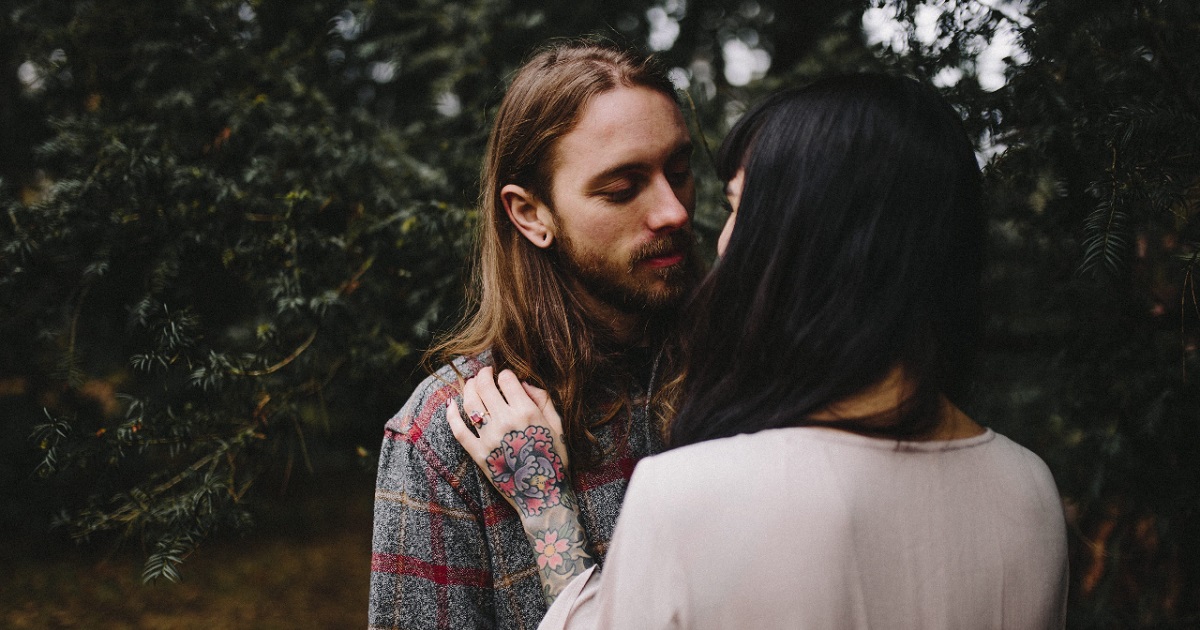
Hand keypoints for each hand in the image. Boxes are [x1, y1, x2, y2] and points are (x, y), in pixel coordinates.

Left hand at [446, 366, 594, 603]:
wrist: (541, 497)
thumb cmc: (553, 460)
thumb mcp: (558, 426)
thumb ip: (543, 400)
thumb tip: (523, 383)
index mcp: (527, 413)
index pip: (507, 380)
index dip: (505, 374)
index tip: (505, 377)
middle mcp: (505, 422)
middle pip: (485, 386)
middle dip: (484, 375)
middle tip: (484, 373)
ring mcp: (488, 438)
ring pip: (470, 403)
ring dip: (468, 388)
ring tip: (471, 383)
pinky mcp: (478, 454)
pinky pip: (459, 430)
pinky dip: (452, 415)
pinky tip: (451, 405)